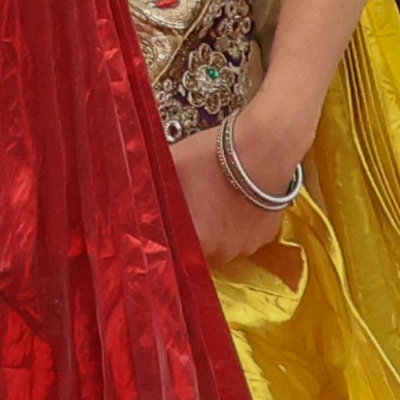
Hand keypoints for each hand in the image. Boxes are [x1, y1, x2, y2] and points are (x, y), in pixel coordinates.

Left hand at [169, 112, 300, 264]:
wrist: (263, 148)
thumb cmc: (212, 157)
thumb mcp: (170, 167)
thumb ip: (154, 190)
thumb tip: (130, 196)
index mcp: (198, 239)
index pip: (174, 250)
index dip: (168, 234)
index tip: (164, 220)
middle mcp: (224, 251)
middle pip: (200, 246)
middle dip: (193, 228)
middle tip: (189, 203)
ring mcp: (249, 245)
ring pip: (224, 240)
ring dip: (217, 225)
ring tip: (213, 197)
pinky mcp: (269, 235)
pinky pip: (246, 233)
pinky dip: (239, 220)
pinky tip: (235, 198)